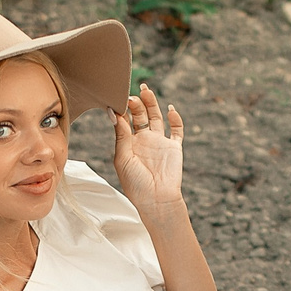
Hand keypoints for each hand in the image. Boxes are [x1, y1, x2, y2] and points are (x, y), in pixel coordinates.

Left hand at [112, 84, 184, 221]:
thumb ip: (121, 134)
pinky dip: (175, 119)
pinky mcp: (174, 147)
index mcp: (128, 143)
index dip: (121, 110)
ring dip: (152, 104)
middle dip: (136, 104)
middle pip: (140, 115)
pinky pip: (177, 130)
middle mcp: (144, 140)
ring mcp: (160, 143)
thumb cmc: (135, 183)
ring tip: (146, 91)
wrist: (156, 199)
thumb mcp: (123, 157)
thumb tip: (113, 112)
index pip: (124, 121)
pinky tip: (170, 109)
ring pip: (156, 117)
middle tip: (131, 95)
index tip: (116, 99)